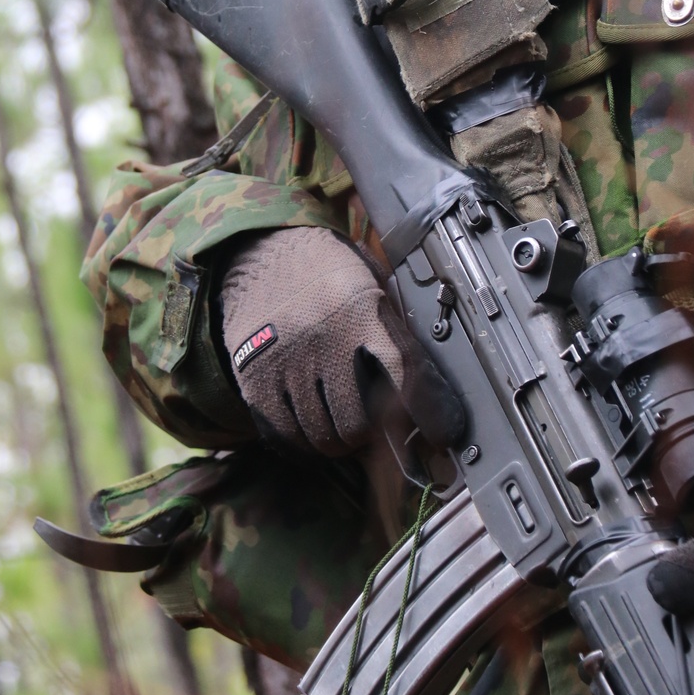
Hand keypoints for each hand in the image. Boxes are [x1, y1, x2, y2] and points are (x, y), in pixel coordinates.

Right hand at [219, 225, 463, 456]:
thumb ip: (393, 335)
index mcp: (359, 311)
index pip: (402, 375)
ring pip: (321, 436)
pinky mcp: (254, 377)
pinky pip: (285, 434)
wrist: (264, 250)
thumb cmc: (326, 272)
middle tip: (368, 427)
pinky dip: (302, 444)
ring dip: (335, 442)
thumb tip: (427, 397)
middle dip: (367, 434)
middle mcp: (322, 339)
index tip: (439, 435)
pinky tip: (310, 432)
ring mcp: (285, 361)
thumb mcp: (370, 285)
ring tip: (339, 429)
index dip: (425, 413)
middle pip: (356, 422)